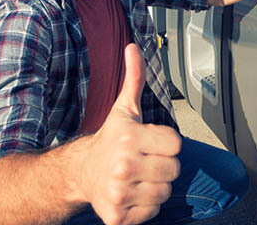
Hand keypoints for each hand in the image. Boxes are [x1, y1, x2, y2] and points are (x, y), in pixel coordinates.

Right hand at [78, 43, 180, 224]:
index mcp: (129, 137)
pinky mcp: (118, 216)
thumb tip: (134, 47)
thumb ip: (135, 77)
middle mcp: (124, 166)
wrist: (80, 172)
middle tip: (146, 159)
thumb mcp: (124, 108)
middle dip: (163, 164)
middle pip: (175, 169)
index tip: (151, 141)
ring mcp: (120, 193)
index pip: (176, 143)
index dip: (166, 142)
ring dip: (156, 185)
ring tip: (139, 176)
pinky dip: (145, 205)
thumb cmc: (110, 139)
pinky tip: (132, 192)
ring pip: (165, 191)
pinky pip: (152, 211)